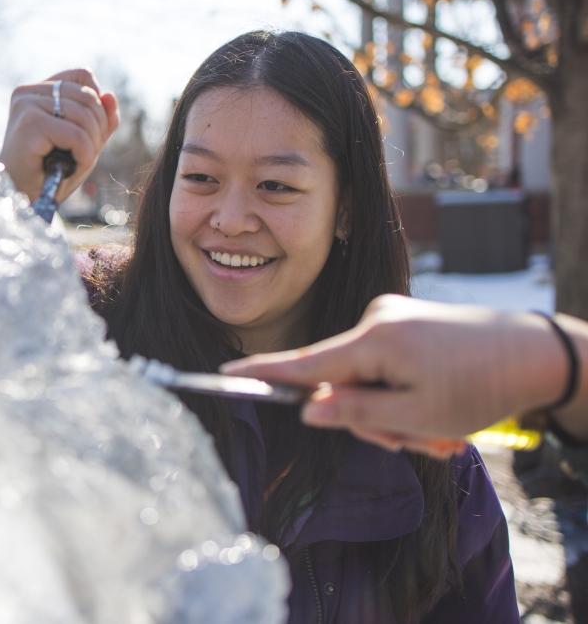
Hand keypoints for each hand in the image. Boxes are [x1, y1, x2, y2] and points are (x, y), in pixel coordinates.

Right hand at [0, 69, 119, 202]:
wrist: (21, 199)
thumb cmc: (49, 171)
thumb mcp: (83, 142)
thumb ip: (101, 119)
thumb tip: (110, 95)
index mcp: (38, 90)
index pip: (83, 75)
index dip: (97, 103)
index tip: (88, 131)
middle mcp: (28, 92)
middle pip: (88, 96)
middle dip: (98, 129)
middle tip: (84, 155)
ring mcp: (27, 105)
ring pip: (84, 116)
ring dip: (91, 146)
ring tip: (76, 163)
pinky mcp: (29, 124)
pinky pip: (76, 135)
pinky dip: (84, 155)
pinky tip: (70, 168)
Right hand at [220, 295, 573, 458]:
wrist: (537, 351)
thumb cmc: (480, 385)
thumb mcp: (418, 414)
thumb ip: (356, 413)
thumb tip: (309, 409)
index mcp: (373, 341)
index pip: (304, 363)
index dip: (264, 372)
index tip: (225, 371)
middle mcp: (375, 321)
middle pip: (341, 382)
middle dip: (373, 420)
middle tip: (419, 442)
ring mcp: (391, 320)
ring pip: (367, 380)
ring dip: (397, 413)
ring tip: (441, 431)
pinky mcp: (405, 324)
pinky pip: (386, 367)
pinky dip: (405, 394)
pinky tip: (441, 410)